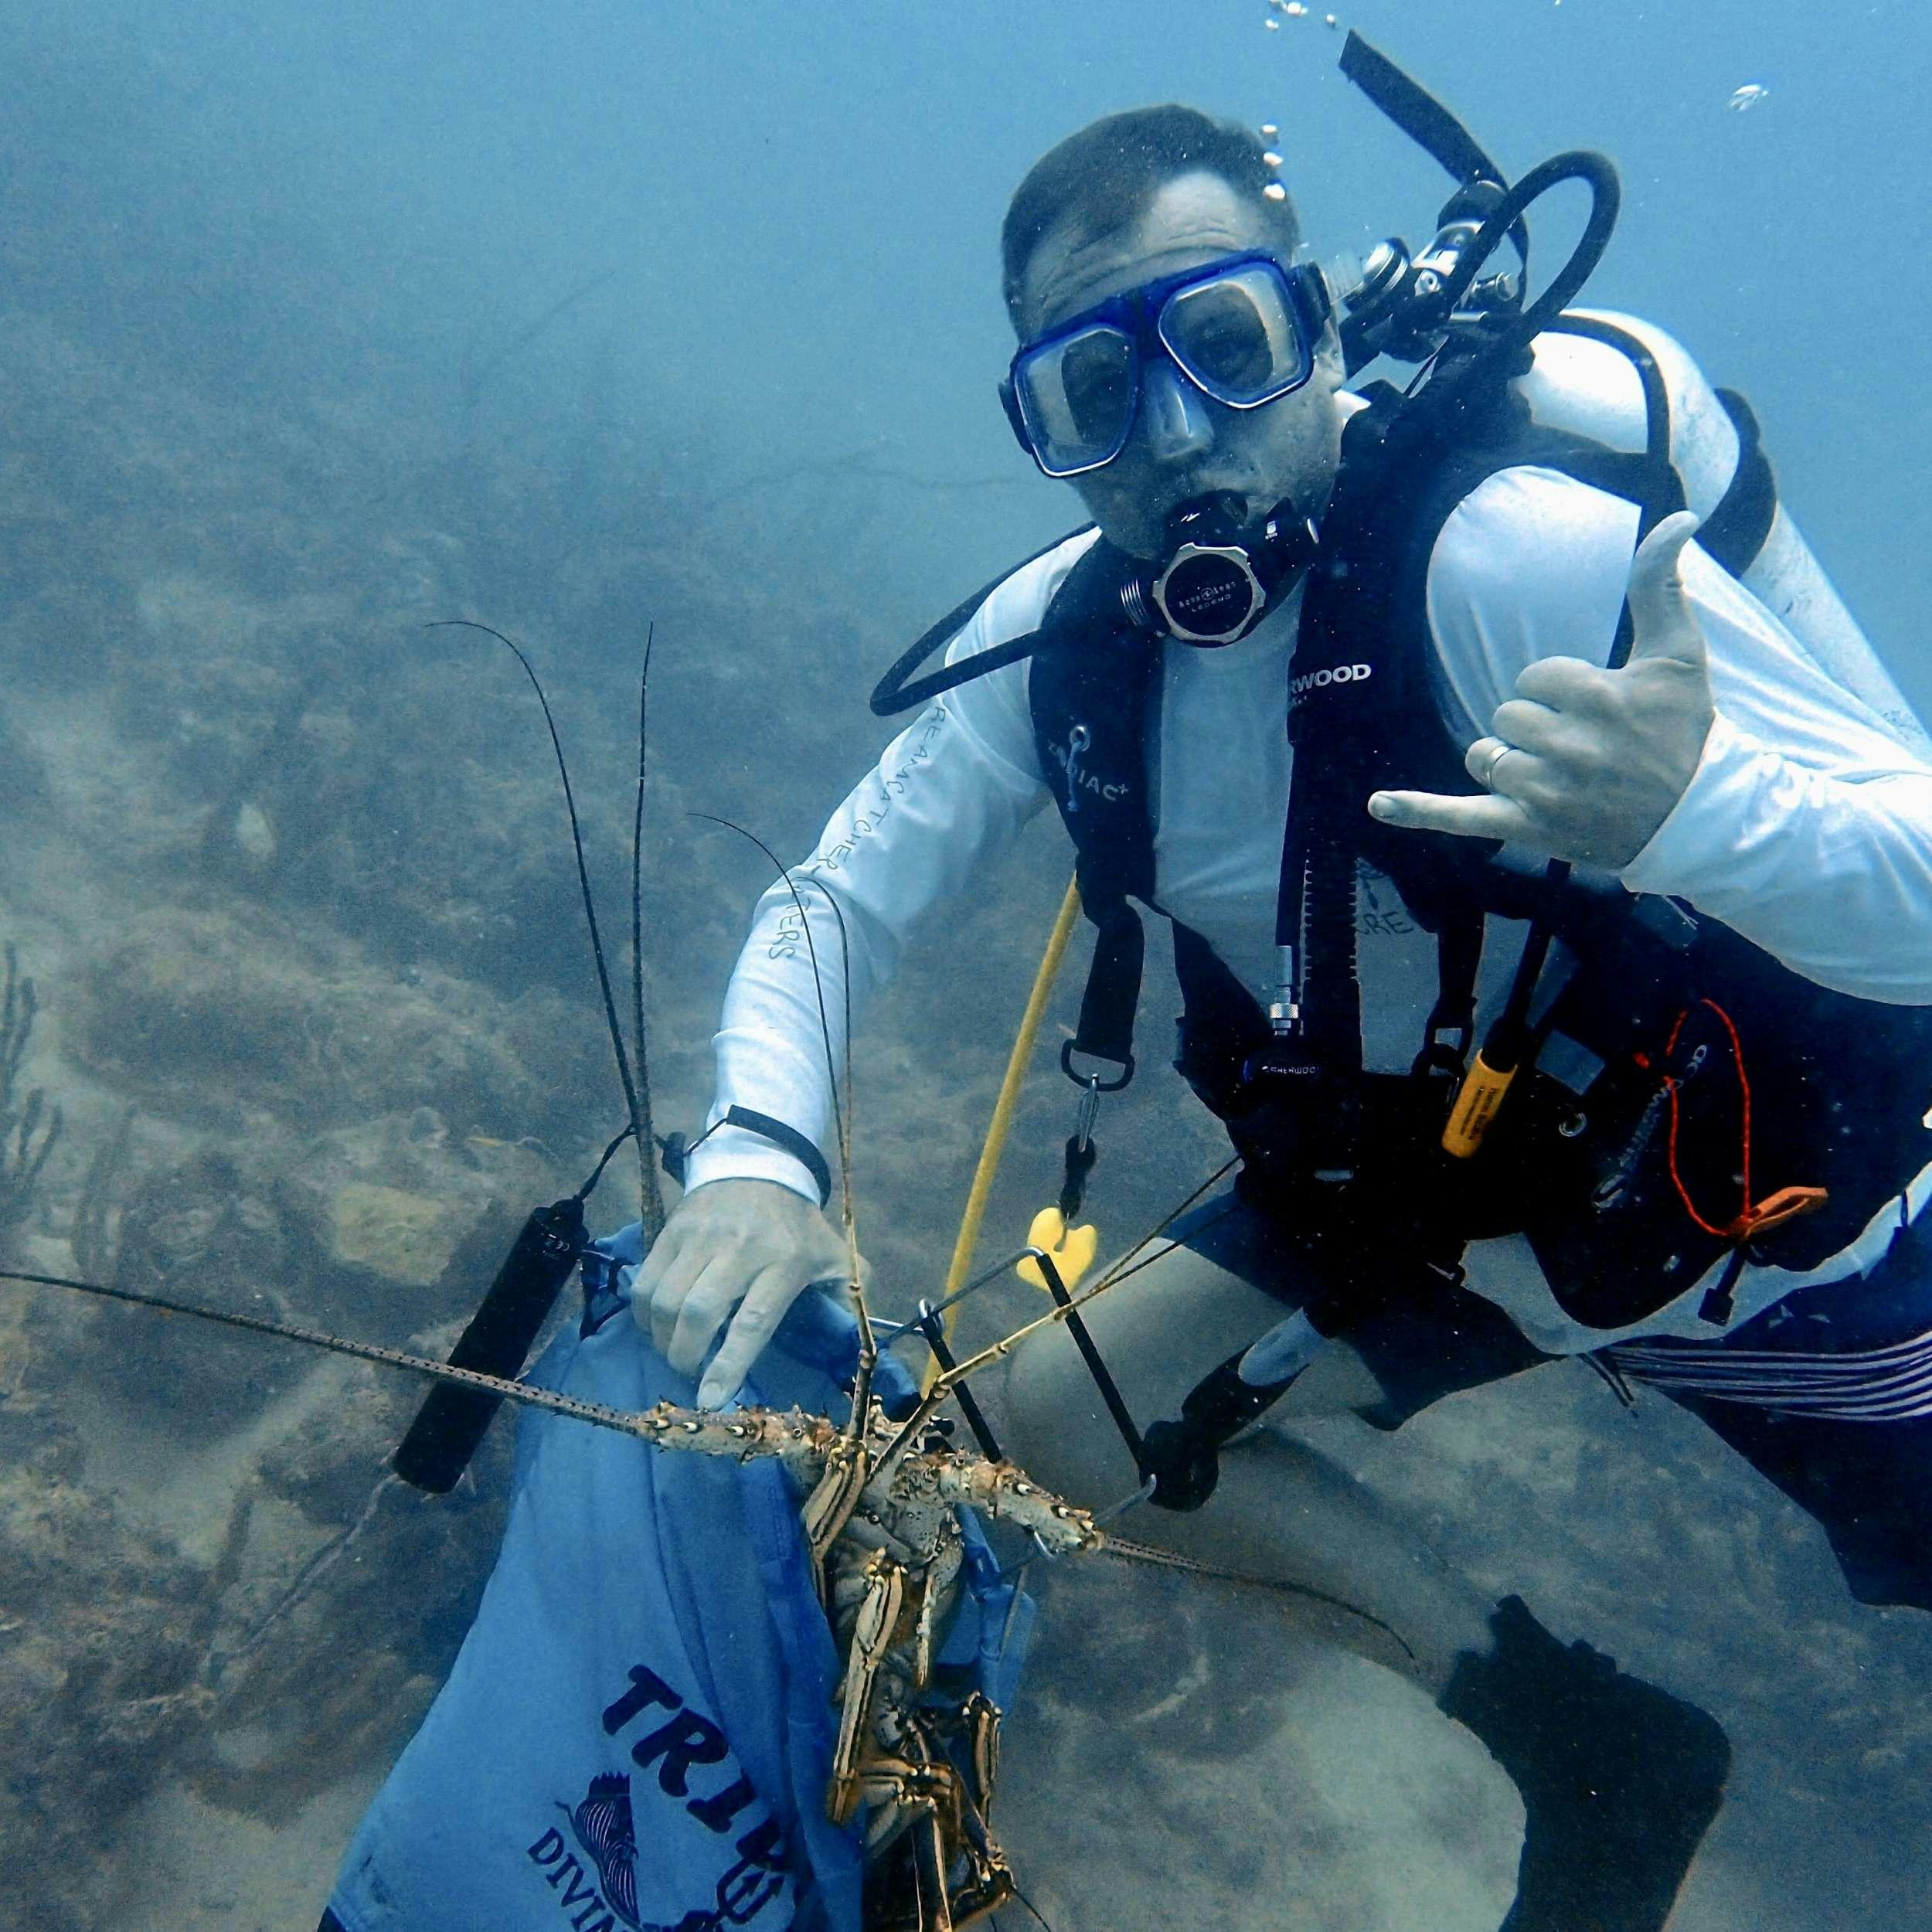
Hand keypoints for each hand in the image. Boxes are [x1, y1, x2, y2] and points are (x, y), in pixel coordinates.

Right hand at [636, 1178, 856, 1407]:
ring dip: (662, 1337)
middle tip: (690, 1371)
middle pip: (698, 1312)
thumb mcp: (835, 1254)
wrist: (760, 1166)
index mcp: (785, 1262)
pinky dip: (643, 1313)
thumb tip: (854, 1339)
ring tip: (674, 1349)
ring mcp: (700, 1237)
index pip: (752, 1321)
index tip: (710, 1399)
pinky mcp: (671, 1230)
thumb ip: (850, 1294)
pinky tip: (656, 1324)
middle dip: (686, 1355)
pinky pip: (644, 1281)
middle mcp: (740, 1248)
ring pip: (664, 1299)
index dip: (729, 1365)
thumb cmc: (798, 1226)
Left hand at [1367, 512, 1713, 869]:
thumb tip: (1675, 519)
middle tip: (1580, 746)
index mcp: (1596, 696)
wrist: (1697, 817)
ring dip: (1507, 762)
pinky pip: (1460, 817)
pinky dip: (1418, 811)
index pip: (1534, 677)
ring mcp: (1544, 790)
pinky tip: (1378, 805)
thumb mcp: (1679, 654)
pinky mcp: (1528, 827)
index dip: (1557, 690)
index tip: (1592, 708)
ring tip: (1555, 776)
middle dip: (1534, 727)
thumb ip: (1660, 586)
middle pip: (1507, 717)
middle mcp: (1567, 744)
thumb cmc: (1686, 732)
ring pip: (1486, 758)